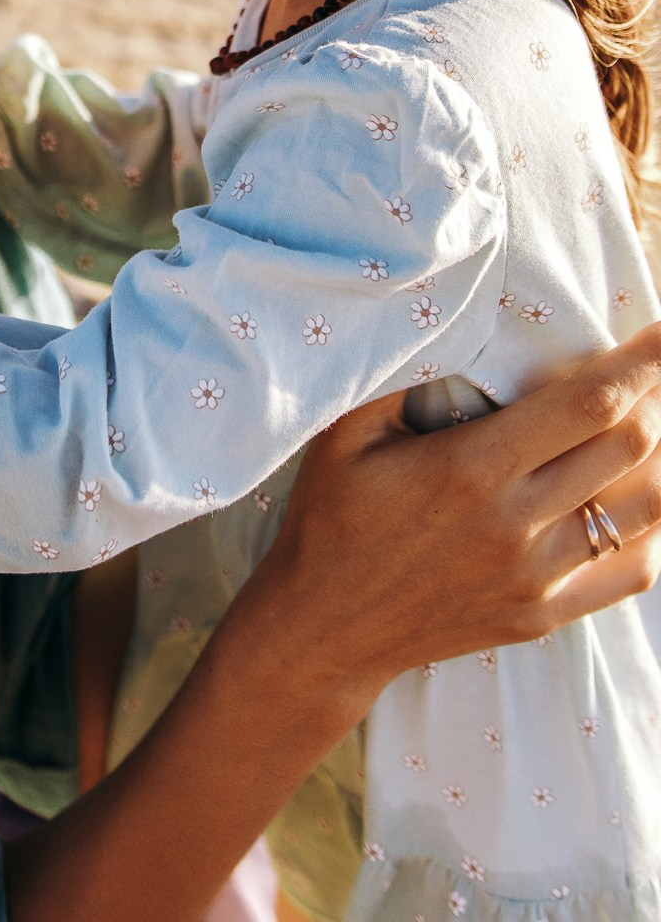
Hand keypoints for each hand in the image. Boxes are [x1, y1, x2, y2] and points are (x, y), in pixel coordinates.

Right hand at [254, 322, 660, 708]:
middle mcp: (516, 524)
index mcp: (472, 468)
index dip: (642, 363)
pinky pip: (631, 572)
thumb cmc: (330, 516)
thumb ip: (406, 376)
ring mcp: (536, 578)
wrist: (324, 628)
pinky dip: (654, 528)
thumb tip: (462, 325)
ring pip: (644, 510)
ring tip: (657, 422)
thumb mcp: (348, 431)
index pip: (588, 404)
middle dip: (660, 397)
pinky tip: (645, 494)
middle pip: (630, 448)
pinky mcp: (543, 616)